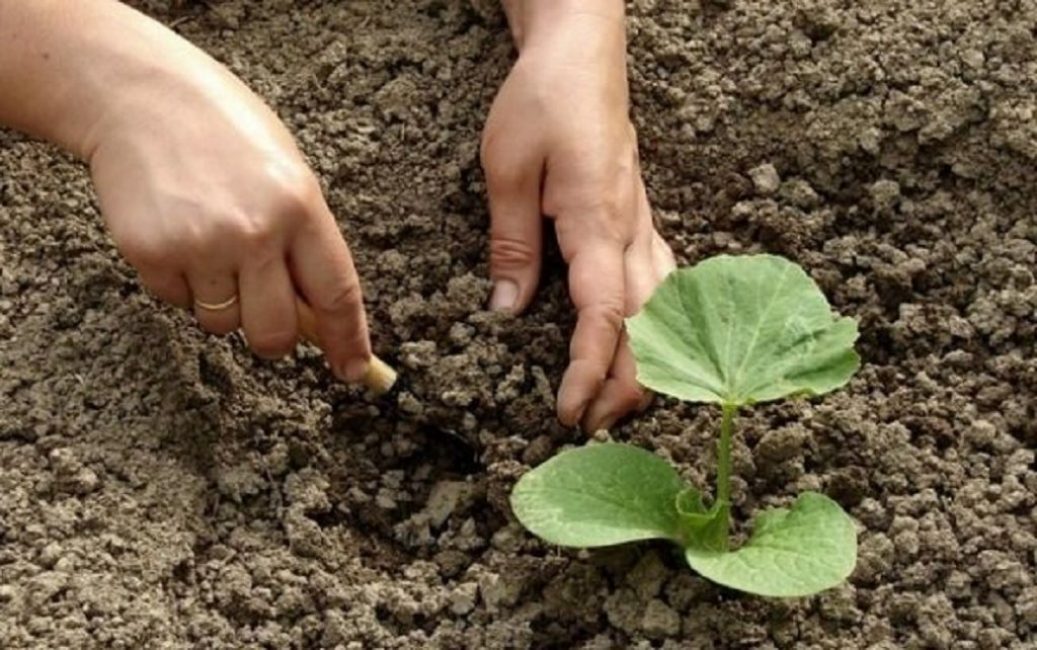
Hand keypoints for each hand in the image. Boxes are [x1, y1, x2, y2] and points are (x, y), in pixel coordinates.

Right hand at [86, 53, 370, 381]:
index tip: (356, 371)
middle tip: (262, 306)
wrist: (141, 95)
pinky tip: (178, 234)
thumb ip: (305, 243)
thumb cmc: (225, 132)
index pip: (337, 294)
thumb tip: (317, 317)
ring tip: (211, 243)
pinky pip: (177, 302)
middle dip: (274, 335)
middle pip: (276, 333)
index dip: (349, 341)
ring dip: (221, 302)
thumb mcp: (287, 175)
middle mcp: (254, 231)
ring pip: (221, 323)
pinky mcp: (150, 252)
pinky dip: (180, 283)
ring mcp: (200, 244)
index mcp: (301, 206)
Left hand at [482, 4, 675, 430]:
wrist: (583, 57)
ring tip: (615, 403)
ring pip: (665, 312)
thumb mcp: (506, 168)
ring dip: (646, 362)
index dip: (591, 369)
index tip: (568, 409)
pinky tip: (645, 348)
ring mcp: (645, 228)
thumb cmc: (542, 101)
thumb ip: (511, 243)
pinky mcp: (641, 223)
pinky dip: (657, 329)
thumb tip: (505, 312)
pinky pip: (664, 286)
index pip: (605, 314)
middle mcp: (633, 231)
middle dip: (625, 385)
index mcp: (598, 220)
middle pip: (649, 327)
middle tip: (590, 427)